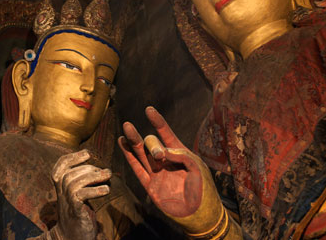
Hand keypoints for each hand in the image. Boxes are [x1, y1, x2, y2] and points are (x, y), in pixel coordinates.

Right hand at [51, 149, 111, 239]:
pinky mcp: (75, 212)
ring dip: (93, 176)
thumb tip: (102, 170)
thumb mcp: (79, 197)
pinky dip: (94, 190)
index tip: (87, 153)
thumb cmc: (79, 216)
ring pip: (73, 182)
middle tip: (105, 172)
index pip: (59, 167)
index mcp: (61, 188)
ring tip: (108, 175)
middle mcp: (61, 194)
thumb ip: (84, 183)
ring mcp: (66, 203)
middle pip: (69, 174)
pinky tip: (106, 190)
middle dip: (89, 168)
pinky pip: (80, 196)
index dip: (72, 158)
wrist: (72, 239)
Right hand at [118, 107, 222, 233]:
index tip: (149, 110)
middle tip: (159, 155)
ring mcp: (157, 172)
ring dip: (133, 140)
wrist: (200, 214)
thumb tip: (162, 151)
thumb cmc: (203, 189)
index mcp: (179, 152)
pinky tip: (122, 143)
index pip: (166, 133)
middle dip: (153, 145)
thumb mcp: (197, 167)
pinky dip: (129, 156)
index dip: (158, 122)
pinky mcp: (150, 185)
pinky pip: (137, 168)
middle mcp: (165, 160)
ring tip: (127, 127)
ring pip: (141, 153)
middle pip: (152, 144)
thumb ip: (181, 156)